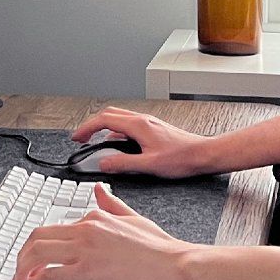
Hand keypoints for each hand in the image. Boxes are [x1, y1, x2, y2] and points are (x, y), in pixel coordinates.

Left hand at [11, 186, 196, 279]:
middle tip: (20, 271)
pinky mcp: (86, 273)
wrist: (178, 267)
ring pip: (37, 253)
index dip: (42, 246)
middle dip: (23, 255)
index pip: (57, 228)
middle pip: (38, 236)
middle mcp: (86, 229)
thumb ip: (113, 206)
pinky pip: (47, 277)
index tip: (38, 261)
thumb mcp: (135, 219)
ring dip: (21, 270)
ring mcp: (85, 250)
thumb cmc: (162, 251)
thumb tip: (98, 190)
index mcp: (96, 218)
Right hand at [69, 107, 215, 177]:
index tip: (77, 137)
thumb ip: (123, 164)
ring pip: (119, 118)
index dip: (87, 128)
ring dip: (104, 127)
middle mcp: (142, 120)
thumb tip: (104, 163)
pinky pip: (128, 125)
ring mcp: (148, 123)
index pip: (104, 120)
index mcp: (138, 125)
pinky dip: (116, 132)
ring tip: (95, 141)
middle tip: (82, 138)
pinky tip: (117, 146)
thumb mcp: (149, 165)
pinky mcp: (153, 129)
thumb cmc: (182, 158)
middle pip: (109, 114)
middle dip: (92, 124)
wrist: (202, 154)